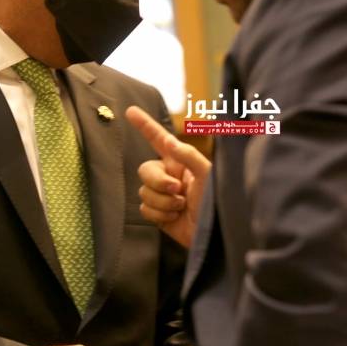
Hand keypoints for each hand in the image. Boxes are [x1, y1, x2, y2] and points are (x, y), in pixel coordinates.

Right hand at [125, 106, 210, 247]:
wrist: (214, 234)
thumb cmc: (216, 202)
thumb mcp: (207, 175)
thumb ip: (188, 155)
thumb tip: (168, 141)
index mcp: (180, 162)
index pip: (158, 140)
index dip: (145, 125)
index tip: (130, 111)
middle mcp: (169, 176)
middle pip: (145, 170)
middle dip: (159, 181)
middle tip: (178, 190)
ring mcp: (162, 195)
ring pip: (144, 192)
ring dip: (164, 201)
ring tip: (182, 207)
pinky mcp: (158, 214)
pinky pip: (145, 209)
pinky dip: (160, 214)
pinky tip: (175, 217)